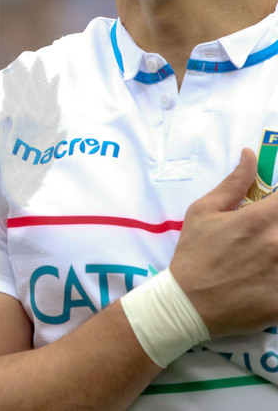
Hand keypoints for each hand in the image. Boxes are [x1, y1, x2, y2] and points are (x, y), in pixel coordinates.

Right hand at [171, 149, 277, 336]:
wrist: (188, 303)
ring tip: (267, 256)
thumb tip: (249, 154)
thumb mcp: (203, 212)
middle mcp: (277, 243)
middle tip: (265, 236)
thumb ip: (233, 183)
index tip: (274, 208)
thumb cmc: (193, 254)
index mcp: (259, 219)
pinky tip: (269, 276)